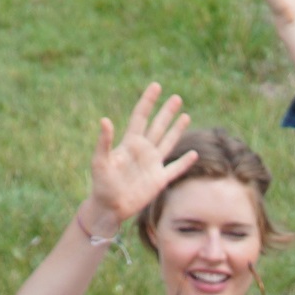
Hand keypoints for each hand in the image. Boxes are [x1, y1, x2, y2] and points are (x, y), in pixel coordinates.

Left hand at [86, 81, 194, 224]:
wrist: (109, 207)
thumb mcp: (100, 161)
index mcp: (130, 143)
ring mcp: (152, 165)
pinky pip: (175, 169)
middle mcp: (143, 151)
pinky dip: (185, 163)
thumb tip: (105, 120)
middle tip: (176, 97)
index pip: (140, 117)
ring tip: (185, 115)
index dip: (148, 101)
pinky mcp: (158, 181)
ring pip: (167, 142)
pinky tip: (194, 155)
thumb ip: (104, 142)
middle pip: (157, 126)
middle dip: (166, 112)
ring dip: (176, 130)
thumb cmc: (102, 184)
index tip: (156, 86)